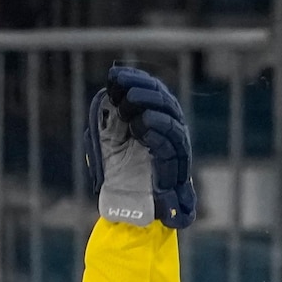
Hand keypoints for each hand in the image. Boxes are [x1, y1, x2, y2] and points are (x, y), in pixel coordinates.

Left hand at [83, 66, 195, 228]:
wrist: (125, 208)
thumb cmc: (118, 175)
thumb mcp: (108, 143)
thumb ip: (110, 122)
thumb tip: (107, 95)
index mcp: (154, 122)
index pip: (152, 94)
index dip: (136, 81)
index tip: (115, 74)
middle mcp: (169, 132)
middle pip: (164, 102)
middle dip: (143, 89)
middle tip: (122, 84)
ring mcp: (174, 149)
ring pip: (172, 119)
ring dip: (150, 106)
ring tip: (129, 101)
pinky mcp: (173, 167)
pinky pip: (171, 145)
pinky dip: (158, 131)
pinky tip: (142, 123)